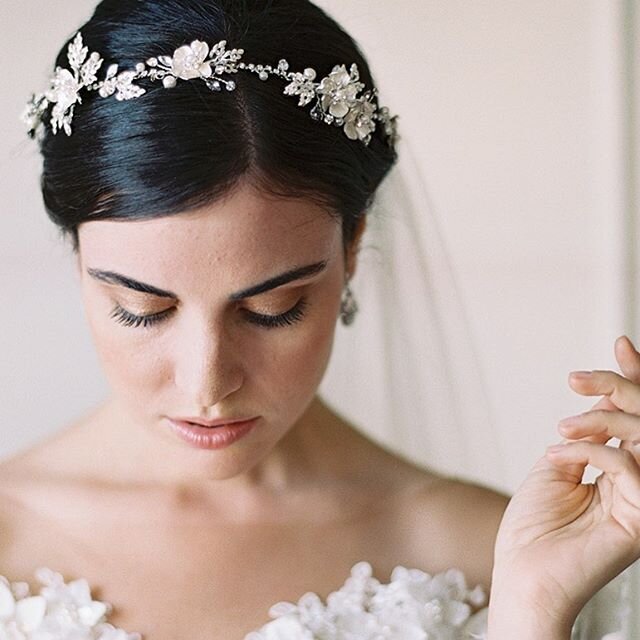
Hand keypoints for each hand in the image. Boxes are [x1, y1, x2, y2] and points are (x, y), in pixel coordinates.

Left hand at [488, 336, 639, 638]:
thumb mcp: (557, 465)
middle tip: (578, 379)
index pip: (637, 420)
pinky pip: (628, 468)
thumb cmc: (534, 523)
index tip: (620, 343)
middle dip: (619, 388)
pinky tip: (558, 455)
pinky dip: (590, 451)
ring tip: (562, 427)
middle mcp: (639, 482)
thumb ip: (584, 437)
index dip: (632, 380)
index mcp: (622, 470)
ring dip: (600, 421)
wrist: (522, 570)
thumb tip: (601, 402)